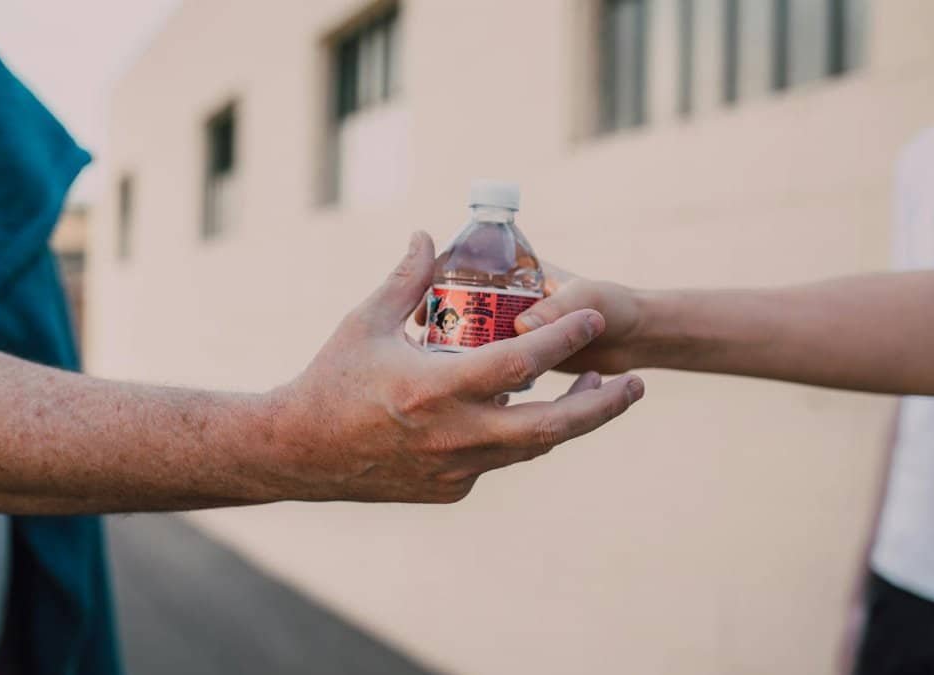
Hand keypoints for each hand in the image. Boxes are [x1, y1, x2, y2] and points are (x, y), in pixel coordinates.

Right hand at [270, 233, 643, 503]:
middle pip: (552, 427)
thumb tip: (428, 235)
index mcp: (436, 388)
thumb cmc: (331, 380)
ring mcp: (456, 470)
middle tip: (633, 384)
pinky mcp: (451, 490)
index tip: (591, 316)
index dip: (562, 337)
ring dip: (569, 420)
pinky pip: (500, 460)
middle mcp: (455, 436)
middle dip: (602, 406)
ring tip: (594, 390)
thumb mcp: (364, 322)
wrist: (299, 454)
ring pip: (533, 447)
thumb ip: (405, 279)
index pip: (520, 363)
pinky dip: (518, 435)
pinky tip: (521, 412)